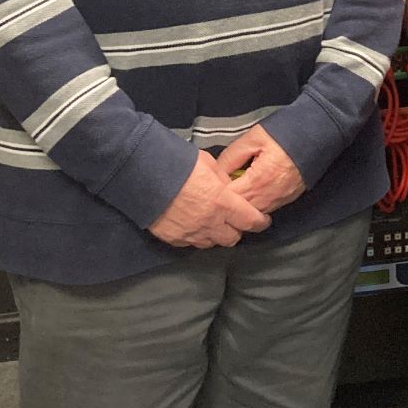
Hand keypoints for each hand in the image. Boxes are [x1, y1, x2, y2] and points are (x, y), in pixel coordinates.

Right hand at [148, 150, 270, 247]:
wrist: (144, 175)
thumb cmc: (180, 164)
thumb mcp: (209, 164)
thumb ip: (223, 180)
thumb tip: (228, 188)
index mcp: (222, 203)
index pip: (250, 221)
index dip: (260, 222)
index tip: (263, 220)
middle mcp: (209, 223)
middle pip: (233, 238)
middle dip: (237, 229)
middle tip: (234, 219)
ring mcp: (191, 234)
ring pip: (212, 243)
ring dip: (216, 234)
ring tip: (211, 222)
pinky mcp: (174, 239)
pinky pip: (191, 243)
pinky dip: (196, 236)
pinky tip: (192, 223)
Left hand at [214, 126, 307, 215]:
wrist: (318, 133)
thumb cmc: (284, 132)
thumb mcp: (252, 138)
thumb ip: (231, 157)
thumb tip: (216, 173)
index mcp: (258, 180)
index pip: (229, 199)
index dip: (216, 194)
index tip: (210, 186)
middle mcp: (269, 196)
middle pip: (240, 212)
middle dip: (228, 204)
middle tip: (218, 191)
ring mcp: (280, 200)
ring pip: (253, 214)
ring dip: (242, 206)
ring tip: (234, 192)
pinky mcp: (288, 199)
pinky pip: (266, 209)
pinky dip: (255, 204)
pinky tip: (250, 191)